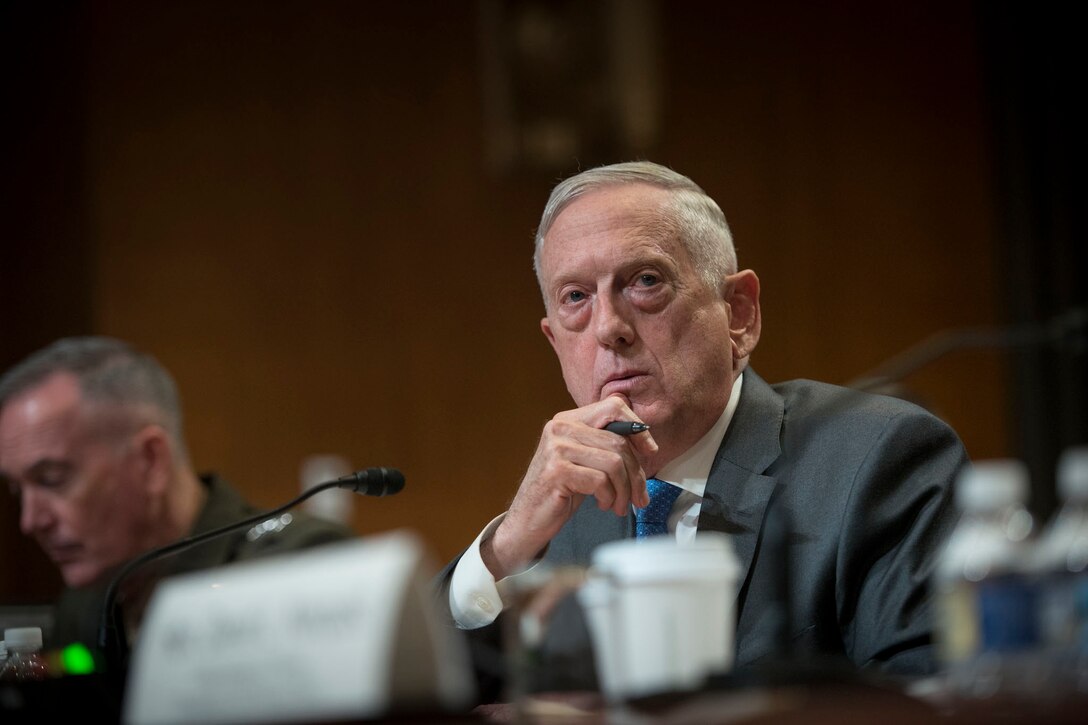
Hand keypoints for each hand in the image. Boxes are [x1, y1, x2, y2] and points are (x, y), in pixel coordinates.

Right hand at [482, 396, 657, 579]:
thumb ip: (607, 446)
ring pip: (614, 463)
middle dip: (636, 474)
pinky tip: (603, 505)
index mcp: (568, 419)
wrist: (527, 520)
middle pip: (619, 441)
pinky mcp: (557, 471)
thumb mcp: (586, 461)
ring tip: (619, 505)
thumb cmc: (561, 492)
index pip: (613, 406)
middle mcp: (560, 427)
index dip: (638, 428)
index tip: (650, 451)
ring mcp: (556, 448)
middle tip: (640, 497)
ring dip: (625, 490)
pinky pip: (600, 481)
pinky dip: (609, 497)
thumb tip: (647, 445)